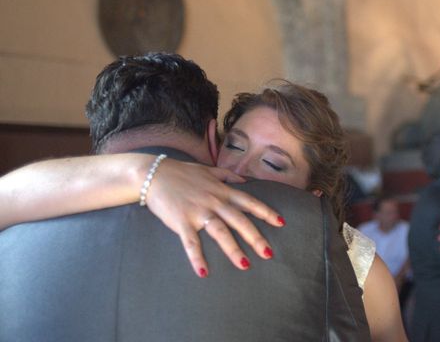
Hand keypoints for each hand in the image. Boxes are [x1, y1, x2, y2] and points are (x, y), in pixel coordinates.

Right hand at [145, 158, 284, 276]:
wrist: (154, 174)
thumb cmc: (182, 173)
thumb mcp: (209, 170)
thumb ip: (228, 176)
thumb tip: (245, 181)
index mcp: (222, 191)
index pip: (249, 202)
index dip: (266, 212)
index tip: (281, 222)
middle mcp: (215, 201)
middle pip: (240, 220)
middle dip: (255, 237)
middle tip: (269, 253)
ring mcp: (199, 212)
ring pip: (220, 232)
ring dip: (233, 249)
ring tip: (245, 265)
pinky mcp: (182, 222)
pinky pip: (191, 242)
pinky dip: (197, 258)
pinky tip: (203, 272)